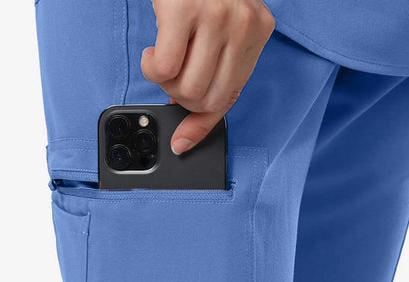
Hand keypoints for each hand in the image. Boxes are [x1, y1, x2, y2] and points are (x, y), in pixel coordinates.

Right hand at [141, 0, 274, 154]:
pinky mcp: (185, 8)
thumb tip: (188, 131)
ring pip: (188, 90)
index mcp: (257, 32)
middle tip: (174, 75)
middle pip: (208, 99)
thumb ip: (213, 70)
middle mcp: (244, 25)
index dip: (204, 124)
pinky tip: (154, 48)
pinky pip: (164, 69)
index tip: (183, 140)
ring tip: (164, 56)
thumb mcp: (218, 27)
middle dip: (182, 96)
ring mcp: (217, 17)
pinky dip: (151, 67)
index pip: (232, 95)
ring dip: (166, 82)